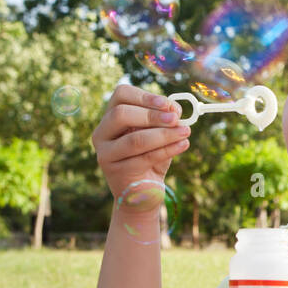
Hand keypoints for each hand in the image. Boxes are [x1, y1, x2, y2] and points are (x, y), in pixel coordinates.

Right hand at [91, 84, 190, 199]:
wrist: (142, 191)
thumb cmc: (151, 157)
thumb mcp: (158, 134)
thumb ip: (164, 120)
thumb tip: (175, 110)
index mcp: (110, 117)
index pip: (121, 95)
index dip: (144, 96)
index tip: (166, 103)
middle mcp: (102, 134)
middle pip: (121, 114)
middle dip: (152, 115)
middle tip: (175, 119)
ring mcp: (105, 154)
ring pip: (135, 139)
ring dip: (164, 134)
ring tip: (185, 132)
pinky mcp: (116, 173)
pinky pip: (145, 158)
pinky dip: (167, 150)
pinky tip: (183, 145)